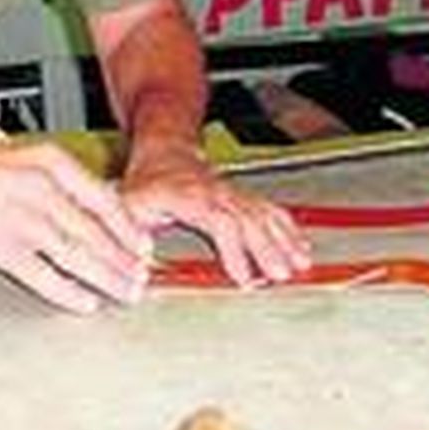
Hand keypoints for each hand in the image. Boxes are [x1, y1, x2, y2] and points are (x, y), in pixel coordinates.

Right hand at [0, 142, 152, 313]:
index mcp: (48, 162)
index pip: (105, 199)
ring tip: (123, 294)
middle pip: (95, 231)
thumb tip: (90, 214)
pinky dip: (68, 292)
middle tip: (141, 279)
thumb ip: (54, 185)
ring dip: (105, 278)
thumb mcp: (17, 161)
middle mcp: (40, 188)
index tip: (143, 248)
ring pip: (77, 255)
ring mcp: (20, 219)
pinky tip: (83, 301)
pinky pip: (43, 276)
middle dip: (123, 261)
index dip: (129, 229)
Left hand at [121, 143, 311, 287]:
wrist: (164, 151)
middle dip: (268, 249)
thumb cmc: (145, 184)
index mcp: (187, 197)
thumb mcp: (128, 206)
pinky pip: (271, 211)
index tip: (244, 278)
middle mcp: (216, 193)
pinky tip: (301, 247)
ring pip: (264, 214)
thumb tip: (137, 268)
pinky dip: (288, 229)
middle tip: (282, 276)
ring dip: (284, 240)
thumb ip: (131, 237)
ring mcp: (233, 193)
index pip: (218, 221)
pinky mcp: (243, 196)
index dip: (234, 250)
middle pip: (249, 220)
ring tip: (300, 264)